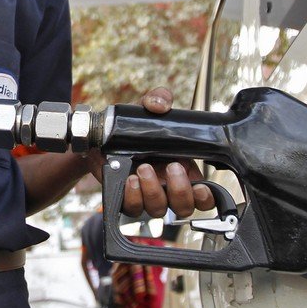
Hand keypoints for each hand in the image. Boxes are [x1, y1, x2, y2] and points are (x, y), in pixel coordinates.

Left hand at [85, 86, 214, 217]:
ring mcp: (147, 195)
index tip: (200, 187)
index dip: (206, 197)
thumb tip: (160, 104)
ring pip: (158, 209)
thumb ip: (158, 99)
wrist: (101, 136)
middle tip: (170, 166)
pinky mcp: (127, 199)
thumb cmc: (131, 126)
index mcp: (183, 171)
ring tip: (142, 169)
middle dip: (180, 190)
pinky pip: (133, 208)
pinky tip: (129, 180)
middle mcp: (167, 187)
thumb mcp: (146, 109)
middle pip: (183, 207)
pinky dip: (133, 196)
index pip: (204, 196)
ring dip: (153, 191)